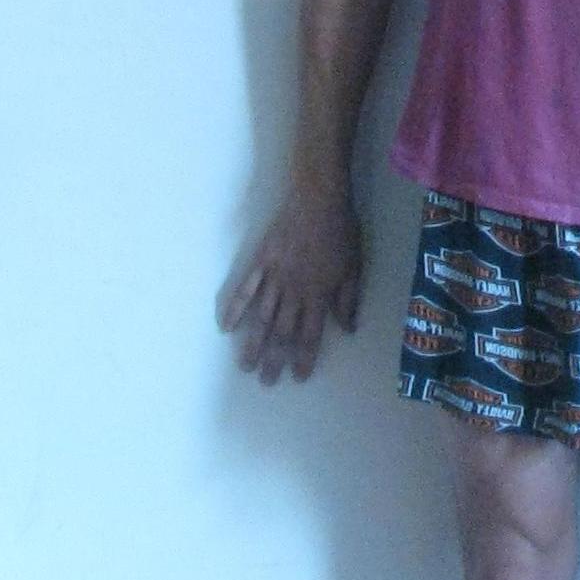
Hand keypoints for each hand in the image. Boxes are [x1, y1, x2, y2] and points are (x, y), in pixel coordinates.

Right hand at [217, 185, 362, 384]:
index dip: (304, 357)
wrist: (319, 198)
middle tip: (266, 381)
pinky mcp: (260, 262)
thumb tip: (348, 329)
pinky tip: (225, 328)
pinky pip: (244, 289)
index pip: (310, 334)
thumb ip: (348, 299)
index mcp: (319, 294)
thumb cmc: (341, 231)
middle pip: (282, 332)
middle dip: (275, 359)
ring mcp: (274, 277)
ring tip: (246, 366)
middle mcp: (294, 291)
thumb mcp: (354, 266)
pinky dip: (234, 309)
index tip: (298, 377)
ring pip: (261, 317)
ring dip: (253, 343)